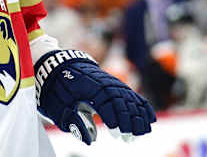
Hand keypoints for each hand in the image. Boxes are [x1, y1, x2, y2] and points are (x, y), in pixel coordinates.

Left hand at [35, 50, 155, 144]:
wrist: (57, 66)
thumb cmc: (56, 89)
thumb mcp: (58, 107)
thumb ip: (73, 123)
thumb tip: (90, 140)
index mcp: (86, 85)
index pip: (105, 101)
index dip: (113, 117)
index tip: (116, 132)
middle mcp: (101, 81)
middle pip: (121, 100)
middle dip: (128, 120)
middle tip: (129, 139)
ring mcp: (109, 81)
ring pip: (129, 98)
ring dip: (137, 116)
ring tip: (140, 133)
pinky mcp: (113, 84)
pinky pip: (131, 94)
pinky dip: (142, 106)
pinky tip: (150, 119)